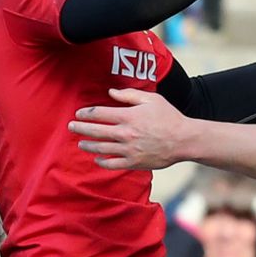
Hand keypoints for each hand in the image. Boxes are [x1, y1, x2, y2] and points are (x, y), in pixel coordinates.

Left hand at [69, 88, 191, 170]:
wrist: (184, 140)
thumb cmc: (169, 117)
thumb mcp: (152, 99)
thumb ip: (130, 95)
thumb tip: (111, 92)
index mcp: (129, 116)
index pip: (99, 113)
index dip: (86, 113)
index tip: (79, 113)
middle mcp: (126, 133)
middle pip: (95, 131)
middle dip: (80, 128)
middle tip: (71, 126)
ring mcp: (128, 149)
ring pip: (100, 148)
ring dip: (87, 145)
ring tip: (81, 143)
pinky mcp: (133, 162)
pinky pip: (112, 164)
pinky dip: (102, 161)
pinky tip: (97, 158)